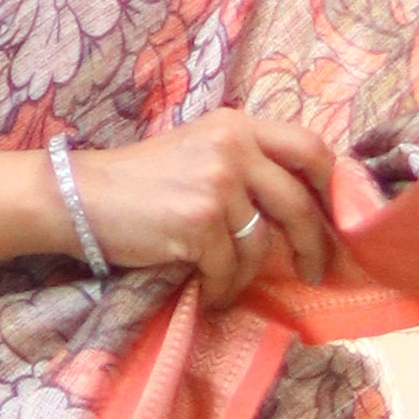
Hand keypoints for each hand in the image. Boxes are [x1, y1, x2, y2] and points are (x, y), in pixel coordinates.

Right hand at [67, 111, 337, 300]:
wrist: (81, 197)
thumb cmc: (141, 183)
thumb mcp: (200, 152)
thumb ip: (247, 166)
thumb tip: (302, 208)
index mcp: (237, 126)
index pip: (310, 148)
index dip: (333, 188)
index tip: (337, 220)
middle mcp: (233, 147)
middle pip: (299, 202)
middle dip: (314, 244)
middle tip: (317, 270)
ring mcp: (216, 183)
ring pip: (262, 243)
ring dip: (250, 274)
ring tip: (229, 283)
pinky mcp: (197, 221)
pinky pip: (231, 268)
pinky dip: (223, 288)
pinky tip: (209, 292)